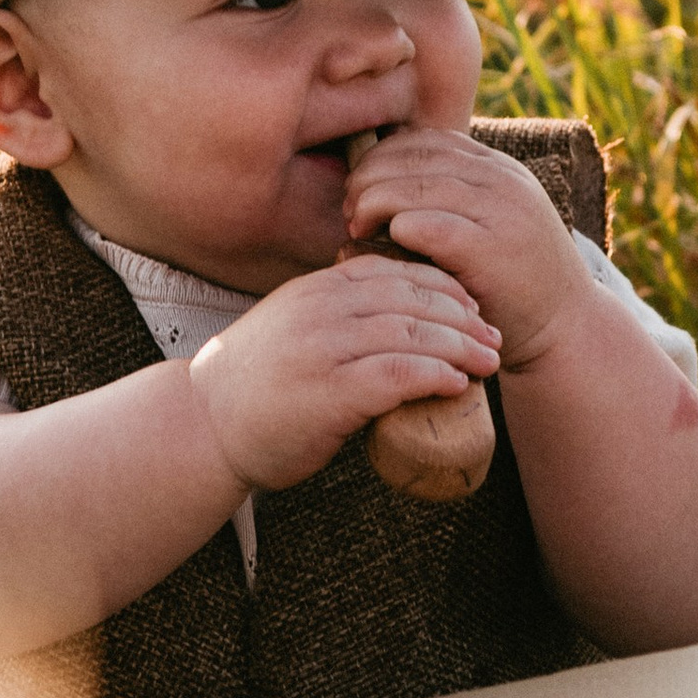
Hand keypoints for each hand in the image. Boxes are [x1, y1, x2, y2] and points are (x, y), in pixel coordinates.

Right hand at [188, 253, 498, 492]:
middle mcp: (322, 309)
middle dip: (462, 316)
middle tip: (493, 337)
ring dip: (460, 347)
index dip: (442, 286)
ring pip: (412, 332)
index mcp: (316, 289)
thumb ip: (335, 314)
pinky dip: (434, 374)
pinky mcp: (329, 392)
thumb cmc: (254, 386)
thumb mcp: (293, 328)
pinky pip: (396, 373)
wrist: (204, 425)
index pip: (394, 271)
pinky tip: (456, 383)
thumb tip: (393, 319)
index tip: (472, 307)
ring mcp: (324, 348)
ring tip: (488, 362)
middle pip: (412, 298)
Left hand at [341, 126, 597, 366]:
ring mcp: (502, 211)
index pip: (427, 140)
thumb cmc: (510, 285)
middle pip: (415, 157)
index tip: (360, 187)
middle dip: (370, 177)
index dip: (383, 157)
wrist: (566, 330)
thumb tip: (377, 183)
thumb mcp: (486, 227)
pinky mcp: (493, 248)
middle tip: (349, 209)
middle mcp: (503, 181)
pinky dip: (400, 225)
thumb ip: (449, 201)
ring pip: (418, 185)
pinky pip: (433, 224)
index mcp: (498, 170)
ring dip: (375, 201)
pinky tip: (385, 239)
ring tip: (357, 225)